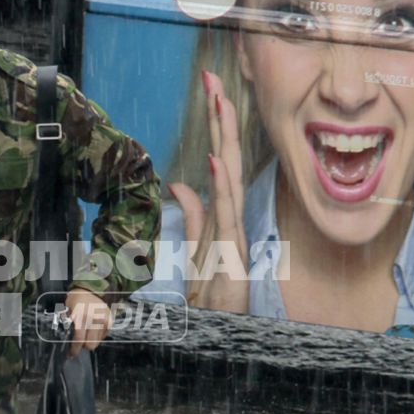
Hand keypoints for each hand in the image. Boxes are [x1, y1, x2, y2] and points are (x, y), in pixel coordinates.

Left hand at [63, 287, 111, 358]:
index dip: (74, 350)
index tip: (71, 355)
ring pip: (97, 342)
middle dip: (83, 346)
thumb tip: (65, 338)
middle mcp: (95, 320)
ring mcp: (104, 321)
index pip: (79, 339)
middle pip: (91, 345)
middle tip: (79, 341)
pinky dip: (97, 335)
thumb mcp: (67, 309)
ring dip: (90, 340)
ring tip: (86, 332)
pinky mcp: (110, 322)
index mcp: (82, 317)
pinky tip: (93, 327)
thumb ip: (66, 323)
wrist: (93, 289)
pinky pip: (103, 336)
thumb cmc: (76, 300)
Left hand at [165, 70, 250, 313]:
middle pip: (230, 159)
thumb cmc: (214, 298)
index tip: (212, 88)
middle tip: (214, 78)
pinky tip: (219, 162)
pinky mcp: (231, 257)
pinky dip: (223, 189)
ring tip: (219, 103)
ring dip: (225, 139)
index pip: (223, 160)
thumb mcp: (199, 252)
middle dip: (222, 118)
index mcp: (225, 216)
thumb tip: (180, 184)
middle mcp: (233, 220)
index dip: (218, 125)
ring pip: (232, 179)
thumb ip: (194, 218)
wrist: (223, 336)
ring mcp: (234, 237)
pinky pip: (226, 219)